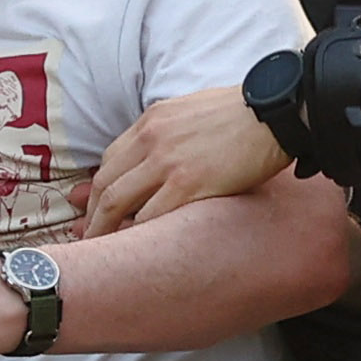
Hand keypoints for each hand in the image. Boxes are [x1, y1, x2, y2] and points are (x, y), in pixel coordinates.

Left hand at [85, 86, 288, 237]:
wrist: (276, 112)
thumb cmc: (244, 112)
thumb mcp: (192, 110)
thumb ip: (169, 130)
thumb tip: (159, 152)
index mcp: (152, 121)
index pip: (110, 160)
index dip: (98, 188)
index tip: (92, 207)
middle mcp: (151, 140)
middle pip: (106, 184)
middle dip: (91, 215)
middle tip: (84, 236)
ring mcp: (167, 163)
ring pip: (118, 203)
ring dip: (105, 230)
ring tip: (99, 250)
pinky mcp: (189, 185)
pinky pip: (150, 217)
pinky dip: (137, 235)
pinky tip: (134, 251)